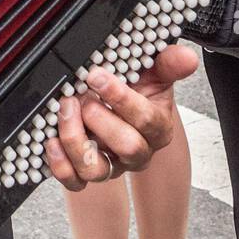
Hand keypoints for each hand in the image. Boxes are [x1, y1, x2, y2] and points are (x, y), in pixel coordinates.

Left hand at [45, 43, 197, 189]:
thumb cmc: (135, 90)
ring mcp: (111, 165)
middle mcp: (137, 152)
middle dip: (99, 119)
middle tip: (79, 97)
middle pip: (127, 148)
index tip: (95, 75)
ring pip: (98, 170)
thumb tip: (187, 56)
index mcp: (157, 127)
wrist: (115, 110)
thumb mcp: (153, 73)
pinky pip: (74, 181)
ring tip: (63, 112)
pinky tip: (51, 141)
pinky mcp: (86, 173)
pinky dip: (60, 165)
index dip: (120, 98)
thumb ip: (168, 64)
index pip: (146, 119)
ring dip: (75, 140)